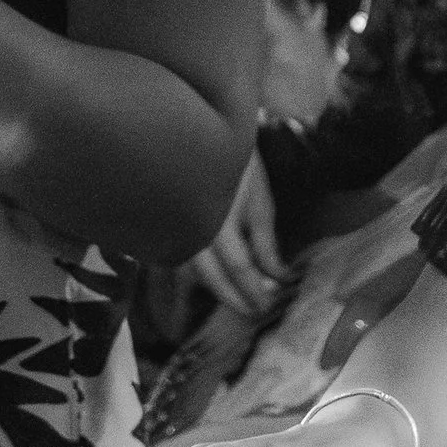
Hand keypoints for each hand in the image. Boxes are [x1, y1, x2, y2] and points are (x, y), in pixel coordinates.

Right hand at [189, 150, 291, 317]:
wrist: (202, 136)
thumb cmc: (238, 166)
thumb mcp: (259, 201)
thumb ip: (266, 243)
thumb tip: (277, 278)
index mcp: (219, 220)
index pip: (237, 268)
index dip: (253, 291)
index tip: (267, 306)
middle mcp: (192, 229)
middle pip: (211, 277)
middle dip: (234, 298)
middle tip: (253, 311)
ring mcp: (176, 228)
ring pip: (193, 270)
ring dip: (216, 286)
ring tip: (238, 295)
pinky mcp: (168, 228)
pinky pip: (181, 257)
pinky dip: (199, 271)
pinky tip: (215, 275)